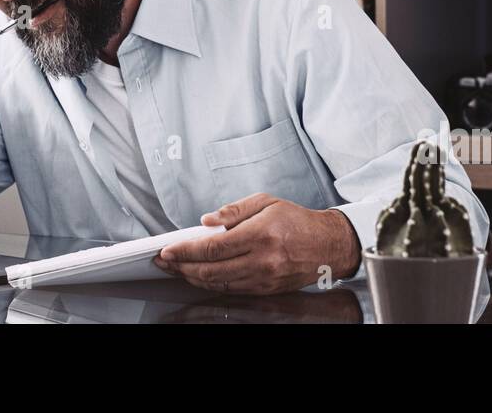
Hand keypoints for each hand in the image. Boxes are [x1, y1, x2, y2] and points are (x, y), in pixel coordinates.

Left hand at [153, 193, 361, 294]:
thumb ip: (233, 211)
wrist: (327, 245)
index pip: (212, 248)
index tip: (168, 251)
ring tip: (178, 269)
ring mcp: (263, 279)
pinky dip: (211, 284)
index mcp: (259, 235)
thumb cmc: (295, 220)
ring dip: (193, 278)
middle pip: (210, 270)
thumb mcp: (265, 202)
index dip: (185, 251)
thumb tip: (206, 221)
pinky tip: (201, 276)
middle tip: (165, 262)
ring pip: (218, 284)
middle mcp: (261, 260)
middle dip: (182, 267)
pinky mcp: (266, 290)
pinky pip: (231, 290)